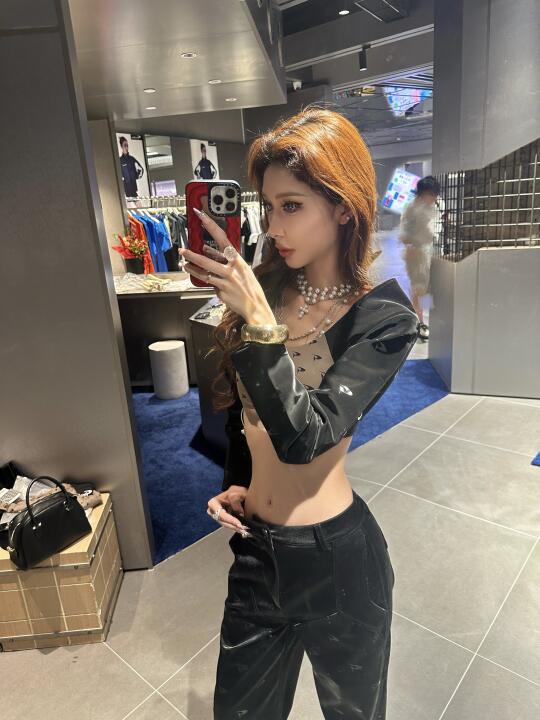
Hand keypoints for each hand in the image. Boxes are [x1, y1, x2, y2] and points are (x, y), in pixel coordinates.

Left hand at [179, 209, 274, 323]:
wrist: (256, 306)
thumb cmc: (249, 287)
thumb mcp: (241, 269)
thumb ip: (223, 260)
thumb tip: (207, 250)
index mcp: (238, 259)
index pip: (222, 238)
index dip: (211, 226)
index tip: (201, 216)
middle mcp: (232, 269)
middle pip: (208, 259)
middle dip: (193, 254)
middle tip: (182, 250)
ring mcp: (226, 281)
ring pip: (205, 272)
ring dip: (193, 267)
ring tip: (184, 263)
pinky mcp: (222, 291)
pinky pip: (210, 283)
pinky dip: (204, 279)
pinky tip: (196, 275)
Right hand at [207, 485, 251, 535]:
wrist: (237, 493)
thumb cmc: (235, 492)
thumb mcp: (236, 492)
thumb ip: (236, 501)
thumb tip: (239, 513)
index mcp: (213, 503)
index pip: (221, 514)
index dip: (230, 520)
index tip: (239, 524)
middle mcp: (213, 511)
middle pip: (223, 521)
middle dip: (233, 526)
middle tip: (242, 529)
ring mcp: (217, 517)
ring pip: (226, 525)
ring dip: (235, 528)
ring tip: (244, 531)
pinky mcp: (223, 520)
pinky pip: (229, 525)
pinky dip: (235, 527)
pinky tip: (242, 530)